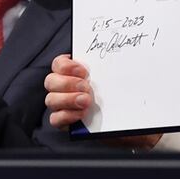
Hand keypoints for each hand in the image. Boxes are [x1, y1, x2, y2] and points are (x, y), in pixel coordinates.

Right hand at [44, 55, 159, 147]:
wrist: (129, 122)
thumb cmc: (122, 98)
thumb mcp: (121, 80)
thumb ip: (116, 69)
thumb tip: (127, 55)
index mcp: (74, 73)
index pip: (58, 64)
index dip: (66, 66)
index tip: (84, 71)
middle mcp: (65, 88)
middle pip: (50, 81)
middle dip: (67, 83)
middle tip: (86, 88)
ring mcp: (63, 105)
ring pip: (51, 99)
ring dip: (67, 99)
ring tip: (87, 102)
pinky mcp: (65, 122)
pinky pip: (55, 119)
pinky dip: (67, 116)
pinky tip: (81, 115)